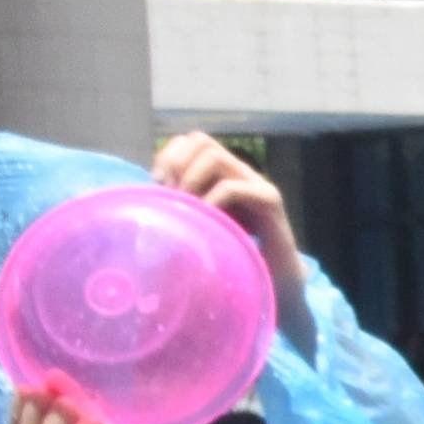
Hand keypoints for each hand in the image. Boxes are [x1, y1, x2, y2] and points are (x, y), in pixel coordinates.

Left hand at [148, 131, 305, 333]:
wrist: (278, 283)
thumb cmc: (236, 258)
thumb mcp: (201, 227)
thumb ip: (182, 210)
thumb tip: (145, 201)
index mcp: (222, 176)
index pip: (191, 141)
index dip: (168, 154)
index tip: (155, 184)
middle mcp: (240, 173)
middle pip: (201, 141)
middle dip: (177, 163)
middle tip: (169, 194)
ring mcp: (256, 184)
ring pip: (215, 156)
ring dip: (191, 179)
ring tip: (186, 205)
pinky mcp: (270, 201)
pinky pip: (233, 187)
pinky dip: (212, 200)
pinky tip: (206, 219)